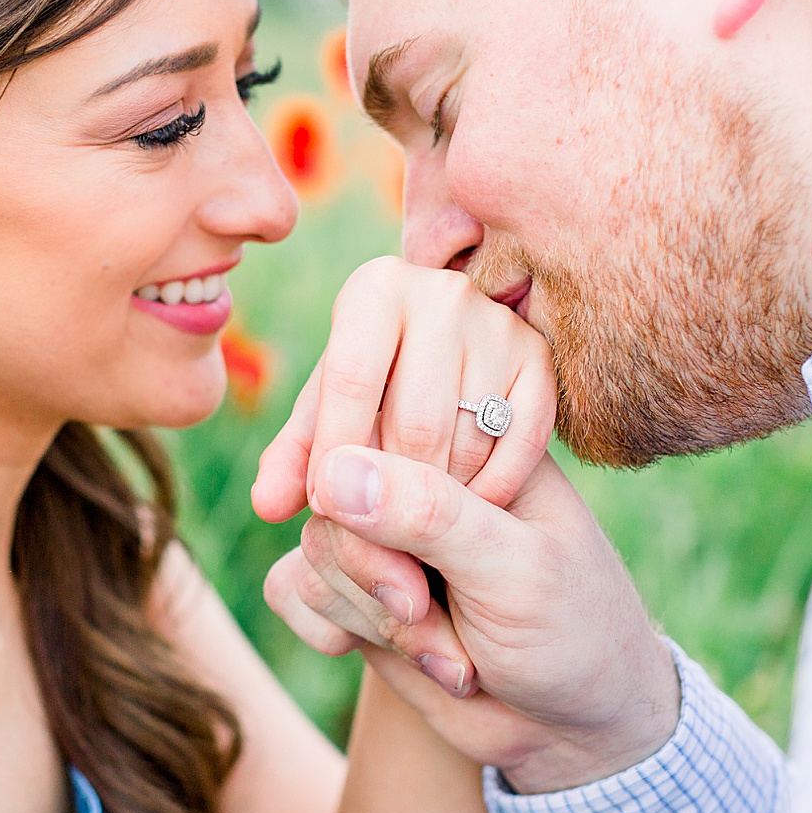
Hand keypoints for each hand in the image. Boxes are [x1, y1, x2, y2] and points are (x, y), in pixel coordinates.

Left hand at [251, 255, 557, 522]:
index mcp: (375, 288)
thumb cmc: (374, 409)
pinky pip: (518, 449)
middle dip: (389, 492)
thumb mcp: (330, 426)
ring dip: (439, 500)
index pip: (349, 381)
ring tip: (418, 514)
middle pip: (413, 425)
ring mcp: (500, 323)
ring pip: (466, 444)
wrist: (456, 389)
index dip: (332, 457)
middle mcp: (443, 290)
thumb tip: (267, 504)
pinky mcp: (544, 362)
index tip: (323, 508)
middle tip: (376, 525)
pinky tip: (467, 505)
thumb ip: (297, 463)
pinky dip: (490, 492)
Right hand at [264, 446, 679, 794]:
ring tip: (453, 655)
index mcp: (470, 443)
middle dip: (374, 577)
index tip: (412, 581)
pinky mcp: (355, 591)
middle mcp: (418, 482)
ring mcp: (383, 537)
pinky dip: (330, 632)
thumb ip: (429, 515)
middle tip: (429, 617)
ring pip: (311, 550)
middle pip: (331, 497)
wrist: (573, 729)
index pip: (376, 429)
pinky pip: (291, 591)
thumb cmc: (571, 633)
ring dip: (373, 619)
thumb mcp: (515, 570)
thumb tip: (332, 470)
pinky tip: (402, 657)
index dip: (368, 501)